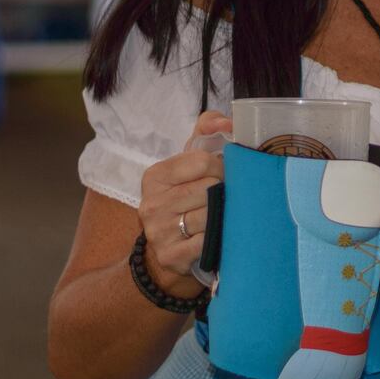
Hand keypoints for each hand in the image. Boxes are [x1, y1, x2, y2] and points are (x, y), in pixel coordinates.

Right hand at [137, 110, 229, 297]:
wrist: (168, 249)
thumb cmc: (185, 197)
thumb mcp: (190, 161)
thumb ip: (207, 131)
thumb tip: (227, 122)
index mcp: (155, 176)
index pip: (203, 160)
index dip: (221, 167)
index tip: (221, 176)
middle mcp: (152, 203)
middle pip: (210, 188)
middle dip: (224, 192)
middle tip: (223, 198)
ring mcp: (159, 232)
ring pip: (211, 215)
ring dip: (223, 215)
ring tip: (220, 216)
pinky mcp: (171, 255)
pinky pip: (209, 241)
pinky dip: (218, 238)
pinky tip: (215, 235)